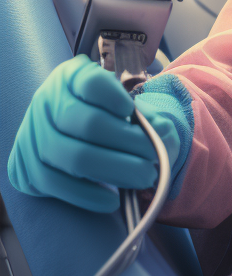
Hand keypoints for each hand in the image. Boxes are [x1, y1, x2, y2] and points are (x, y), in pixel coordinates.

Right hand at [7, 54, 180, 213]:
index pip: (93, 83)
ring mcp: (32, 135)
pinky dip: (86, 194)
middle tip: (154, 155)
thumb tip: (163, 132)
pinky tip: (112, 199)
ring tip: (144, 176)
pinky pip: (55, 184)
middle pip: (89, 123)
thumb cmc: (101, 111)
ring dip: (115, 169)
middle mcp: (47, 101)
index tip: (134, 111)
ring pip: (74, 156)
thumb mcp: (120, 101)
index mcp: (71, 76)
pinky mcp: (25, 167)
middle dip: (129, 141)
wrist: (65, 131)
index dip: (115, 97)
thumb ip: (144, 114)